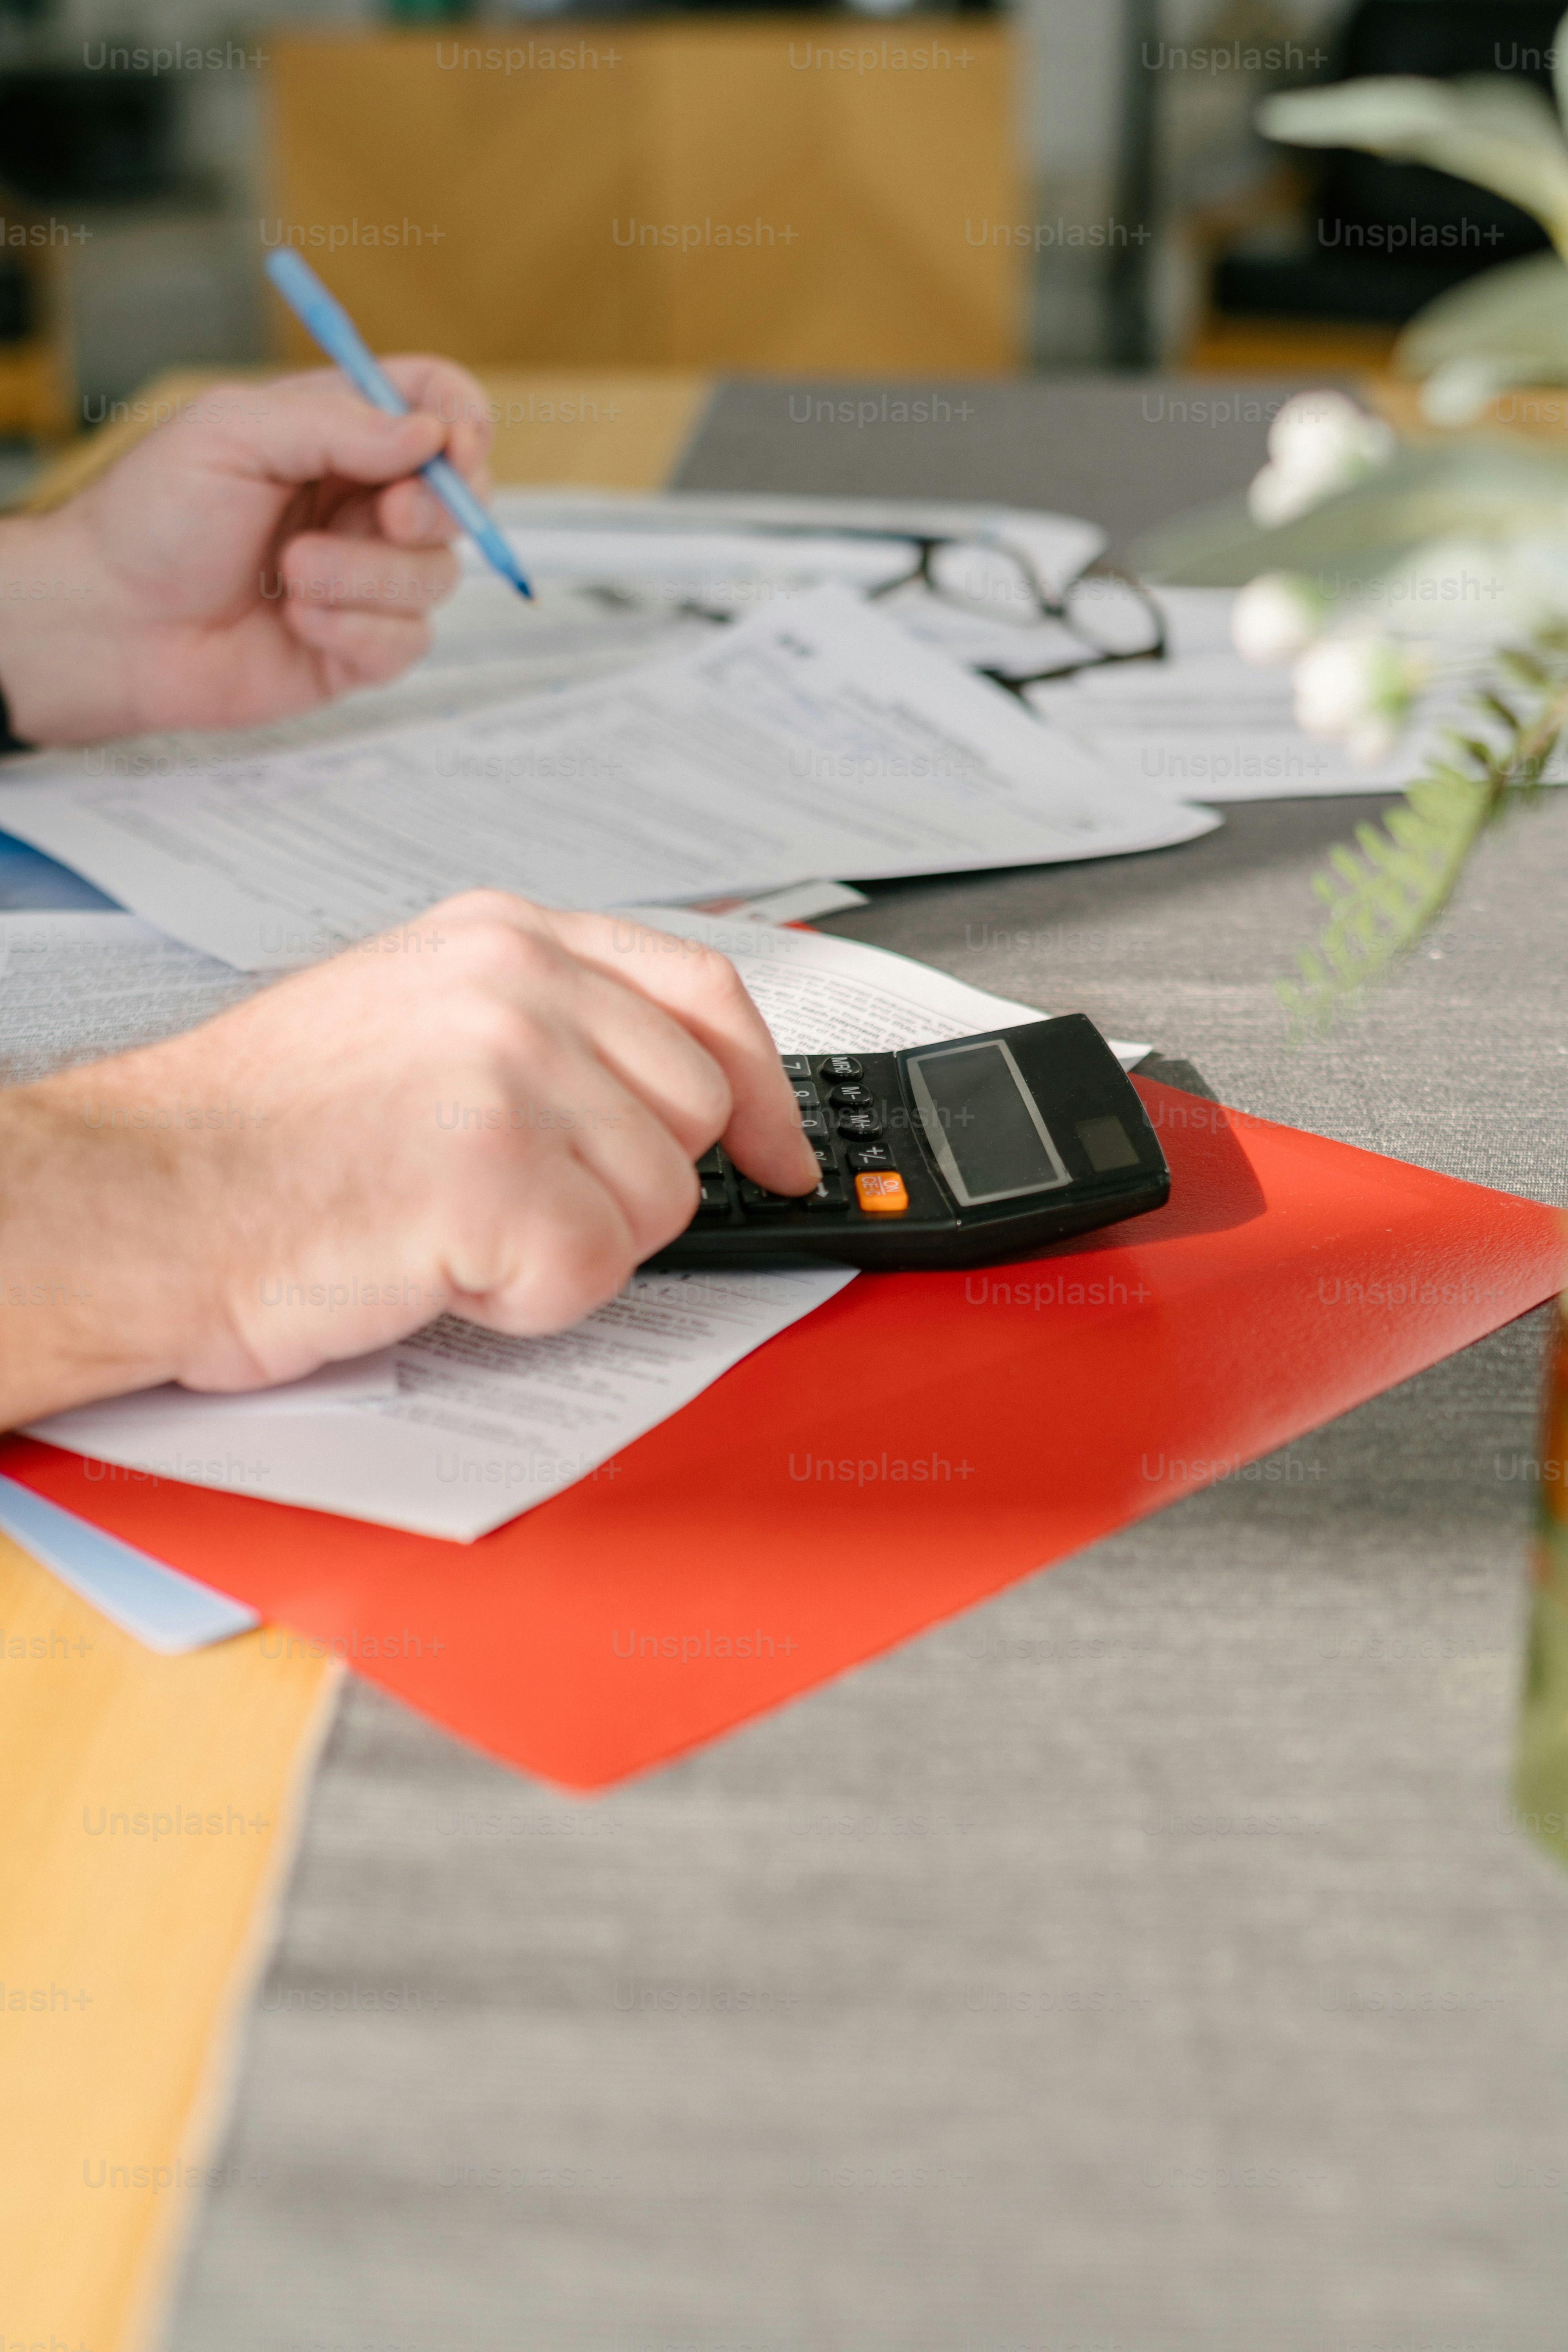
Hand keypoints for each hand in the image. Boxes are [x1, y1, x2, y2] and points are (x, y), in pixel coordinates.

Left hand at [0, 360, 492, 744]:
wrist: (112, 623)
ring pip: (435, 577)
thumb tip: (430, 436)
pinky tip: (295, 621)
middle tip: (388, 516)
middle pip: (459, 498)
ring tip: (289, 574)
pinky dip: (355, 632)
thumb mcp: (232, 435)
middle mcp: (361, 504)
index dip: (462, 421)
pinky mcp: (358, 650)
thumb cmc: (153, 519)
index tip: (453, 447)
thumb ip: (335, 425)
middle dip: (437, 508)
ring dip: (367, 577)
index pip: (436, 406)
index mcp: (338, 435)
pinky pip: (407, 643)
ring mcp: (365, 580)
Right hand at [0, 894, 819, 1424]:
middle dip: (624, 1187)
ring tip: (445, 1228)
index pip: (705, 991)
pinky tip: (432, 1266)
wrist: (138, 1197)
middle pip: (690, 1115)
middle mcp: (520, 987)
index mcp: (502, 938)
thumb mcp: (406, 1016)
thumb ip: (539, 1026)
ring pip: (655, 1204)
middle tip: (509, 1208)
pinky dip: (524, 1302)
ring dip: (565, 1248)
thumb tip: (658, 1086)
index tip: (781, 1152)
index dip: (761, 1088)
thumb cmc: (254, 1134)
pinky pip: (594, 1274)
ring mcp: (513, 1075)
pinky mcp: (498, 1177)